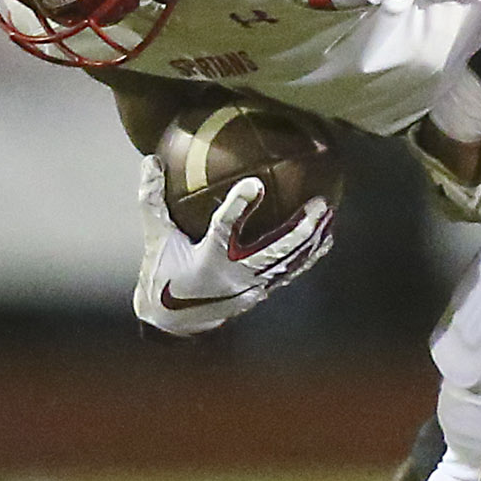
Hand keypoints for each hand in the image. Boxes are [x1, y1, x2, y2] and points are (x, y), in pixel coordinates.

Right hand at [132, 157, 331, 335]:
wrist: (172, 322)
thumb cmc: (162, 272)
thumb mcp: (154, 236)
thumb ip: (152, 198)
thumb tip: (151, 159)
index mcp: (206, 260)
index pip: (224, 229)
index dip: (239, 206)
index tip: (255, 182)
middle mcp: (234, 276)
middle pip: (274, 252)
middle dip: (300, 230)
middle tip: (318, 203)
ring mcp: (250, 287)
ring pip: (288, 263)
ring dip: (311, 240)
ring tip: (329, 214)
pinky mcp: (260, 293)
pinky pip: (289, 273)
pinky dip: (309, 257)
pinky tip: (326, 239)